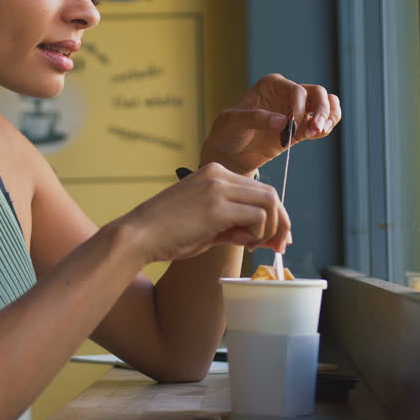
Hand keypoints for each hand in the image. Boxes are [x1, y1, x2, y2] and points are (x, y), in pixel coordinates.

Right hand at [117, 163, 290, 263]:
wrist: (138, 236)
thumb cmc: (168, 234)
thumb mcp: (207, 225)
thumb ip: (234, 226)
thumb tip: (262, 236)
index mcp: (215, 173)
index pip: (259, 190)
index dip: (274, 215)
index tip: (276, 237)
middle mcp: (219, 174)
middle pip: (270, 194)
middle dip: (281, 222)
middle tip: (280, 246)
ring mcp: (218, 188)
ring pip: (269, 202)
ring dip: (270, 229)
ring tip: (254, 246)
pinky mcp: (217, 207)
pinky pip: (257, 217)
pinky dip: (257, 233)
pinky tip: (242, 243)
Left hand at [199, 73, 341, 174]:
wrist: (229, 153)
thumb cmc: (227, 131)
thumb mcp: (234, 122)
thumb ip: (256, 118)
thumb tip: (282, 121)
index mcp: (272, 85)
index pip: (297, 90)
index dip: (300, 106)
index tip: (292, 124)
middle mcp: (287, 94)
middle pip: (318, 93)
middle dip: (322, 110)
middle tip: (316, 129)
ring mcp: (296, 111)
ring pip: (326, 105)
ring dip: (329, 117)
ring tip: (319, 132)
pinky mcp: (300, 128)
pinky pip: (322, 123)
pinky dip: (326, 127)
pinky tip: (317, 134)